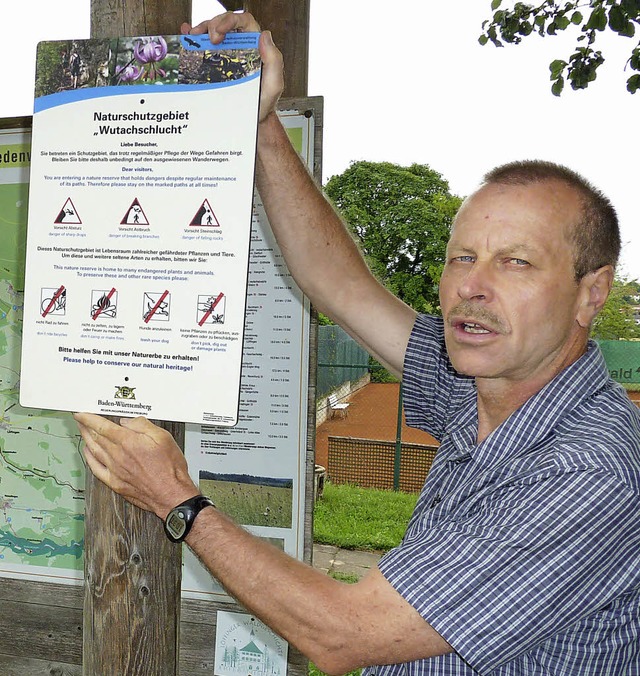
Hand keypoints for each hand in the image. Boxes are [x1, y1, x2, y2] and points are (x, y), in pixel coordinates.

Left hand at [74, 413, 198, 518]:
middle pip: (96, 437)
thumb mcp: (163, 437)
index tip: (82, 414)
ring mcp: (115, 470)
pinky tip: (88, 453)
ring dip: (86, 439)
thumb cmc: (170, 468)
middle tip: (81, 420)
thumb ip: (143, 426)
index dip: (89, 419)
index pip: (102, 427)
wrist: (171, 494)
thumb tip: (128, 421)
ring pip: (94, 451)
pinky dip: (89, 458)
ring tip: (82, 432)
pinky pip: (96, 469)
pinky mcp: (115, 482)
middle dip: (86, 426)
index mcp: (128, 442)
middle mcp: (118, 456)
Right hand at [181, 12, 283, 121]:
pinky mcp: (213, 64)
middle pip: (224, 23)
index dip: (230, 20)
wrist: (249, 120)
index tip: (219, 32)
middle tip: (210, 39)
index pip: (243, 21)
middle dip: (213, 24)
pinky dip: (191, 38)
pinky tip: (185, 36)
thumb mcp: (273, 85)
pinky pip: (202, 46)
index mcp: (255, 47)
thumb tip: (264, 36)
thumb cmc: (262, 103)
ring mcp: (225, 55)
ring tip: (192, 36)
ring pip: (212, 31)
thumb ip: (274, 60)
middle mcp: (240, 47)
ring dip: (200, 29)